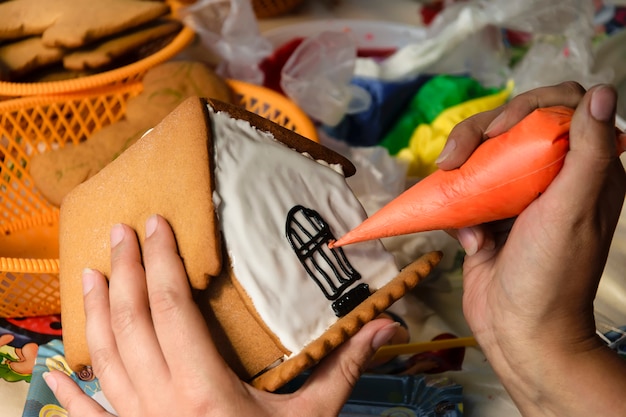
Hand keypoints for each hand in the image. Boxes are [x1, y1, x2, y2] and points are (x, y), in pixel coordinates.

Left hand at [44, 214, 399, 415]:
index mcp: (205, 388)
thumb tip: (385, 326)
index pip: (173, 308)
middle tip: (120, 231)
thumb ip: (343, 368)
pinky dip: (70, 393)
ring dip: (94, 313)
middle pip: (133, 322)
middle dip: (126, 272)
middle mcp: (161, 401)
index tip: (155, 225)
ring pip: (104, 357)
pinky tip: (53, 372)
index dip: (162, 262)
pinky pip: (91, 416)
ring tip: (89, 272)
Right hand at [439, 82, 625, 415]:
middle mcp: (553, 177)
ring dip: (461, 171)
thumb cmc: (551, 275)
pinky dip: (456, 209)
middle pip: (511, 125)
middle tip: (452, 160)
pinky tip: (468, 239)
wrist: (519, 332)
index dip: (527, 106)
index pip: (561, 108)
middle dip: (477, 135)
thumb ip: (590, 152)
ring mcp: (518, 197)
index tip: (498, 131)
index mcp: (586, 170)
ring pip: (482, 154)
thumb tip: (603, 91)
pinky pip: (463, 191)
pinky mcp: (489, 216)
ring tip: (453, 199)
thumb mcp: (572, 211)